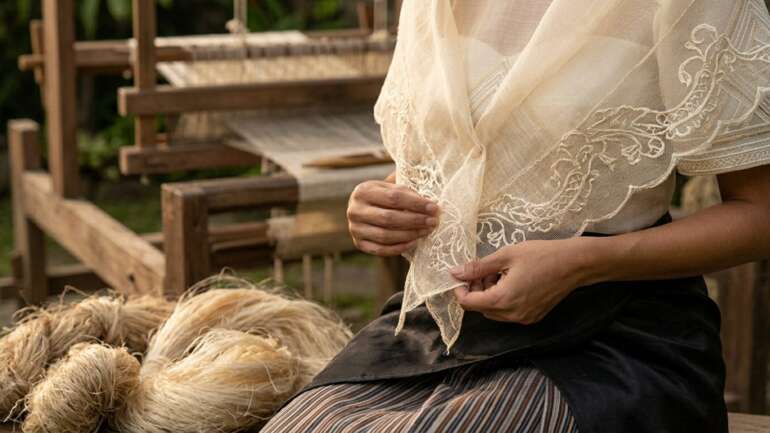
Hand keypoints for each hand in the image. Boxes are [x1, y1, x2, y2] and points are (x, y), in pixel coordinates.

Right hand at [347, 179, 438, 256]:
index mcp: (363, 191)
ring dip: (410, 234)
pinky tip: (414, 242)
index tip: (434, 208)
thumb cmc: (385, 196)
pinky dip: (400, 247)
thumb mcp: (393, 188)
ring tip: (426, 231)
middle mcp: (355, 210)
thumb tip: (430, 205)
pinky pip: (381, 250)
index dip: (416, 204)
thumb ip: (408, 193)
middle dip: (415, 220)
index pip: (394, 198)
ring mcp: (355, 229)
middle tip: (433, 222)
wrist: (367, 208)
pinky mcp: (359, 244)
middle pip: (389, 218)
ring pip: (385, 235)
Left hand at [450, 237, 598, 323]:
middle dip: (476, 290)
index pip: (468, 303)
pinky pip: (508, 312)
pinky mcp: (533, 317)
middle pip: (480, 308)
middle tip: (485, 270)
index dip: (460, 289)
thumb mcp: (505, 256)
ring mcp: (524, 318)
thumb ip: (478, 267)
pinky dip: (503, 299)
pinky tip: (512, 281)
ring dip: (490, 294)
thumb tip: (454, 273)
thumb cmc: (541, 255)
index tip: (463, 274)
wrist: (575, 264)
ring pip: (494, 311)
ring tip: (500, 273)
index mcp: (502, 300)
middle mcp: (512, 315)